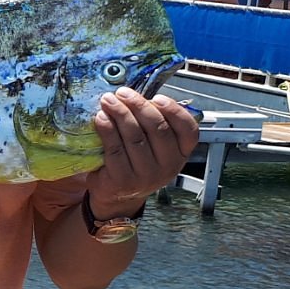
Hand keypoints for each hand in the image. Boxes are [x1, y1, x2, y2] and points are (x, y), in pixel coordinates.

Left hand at [85, 88, 199, 215]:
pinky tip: (101, 118)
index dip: (174, 111)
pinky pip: (115, 150)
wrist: (117, 195)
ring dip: (120, 114)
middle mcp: (168, 166)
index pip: (188, 130)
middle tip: (123, 93)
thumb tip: (137, 94)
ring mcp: (147, 176)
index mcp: (180, 153)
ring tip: (108, 101)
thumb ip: (152, 122)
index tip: (158, 97)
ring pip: (135, 137)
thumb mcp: (153, 145)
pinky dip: (107, 130)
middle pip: (158, 129)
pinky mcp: (123, 181)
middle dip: (139, 106)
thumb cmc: (135, 161)